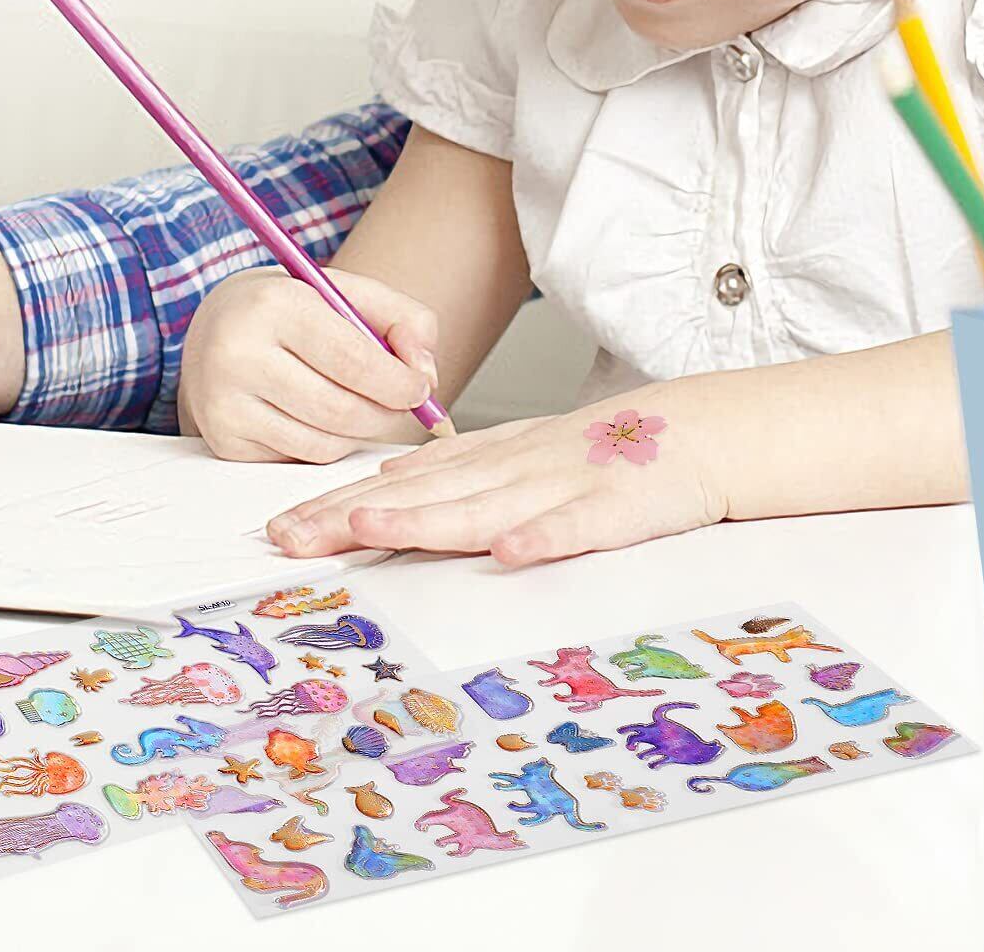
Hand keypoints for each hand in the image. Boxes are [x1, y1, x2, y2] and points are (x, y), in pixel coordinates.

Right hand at [178, 265, 441, 461]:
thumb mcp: (347, 291)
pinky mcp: (224, 441)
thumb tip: (425, 374)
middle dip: (387, 413)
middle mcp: (239, 355)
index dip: (398, 382)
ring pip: (324, 442)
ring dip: (360, 431)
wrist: (214, 325)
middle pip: (341, 410)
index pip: (352, 360)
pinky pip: (301, 458)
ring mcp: (225, 403)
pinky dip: (329, 443)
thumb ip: (403, 320)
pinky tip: (325, 416)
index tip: (421, 388)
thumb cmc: (291, 307)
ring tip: (362, 402)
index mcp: (274, 305)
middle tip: (404, 403)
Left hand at [264, 392, 727, 566]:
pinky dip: (545, 537)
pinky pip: (579, 526)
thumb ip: (460, 470)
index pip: (404, 482)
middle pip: (425, 494)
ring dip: (427, 519)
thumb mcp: (525, 451)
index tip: (279, 527)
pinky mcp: (618, 506)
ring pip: (487, 505)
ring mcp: (566, 482)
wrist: (704, 429)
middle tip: (288, 538)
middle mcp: (517, 466)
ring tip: (367, 532)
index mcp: (495, 457)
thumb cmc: (613, 450)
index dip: (340, 504)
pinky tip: (512, 554)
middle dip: (353, 515)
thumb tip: (384, 484)